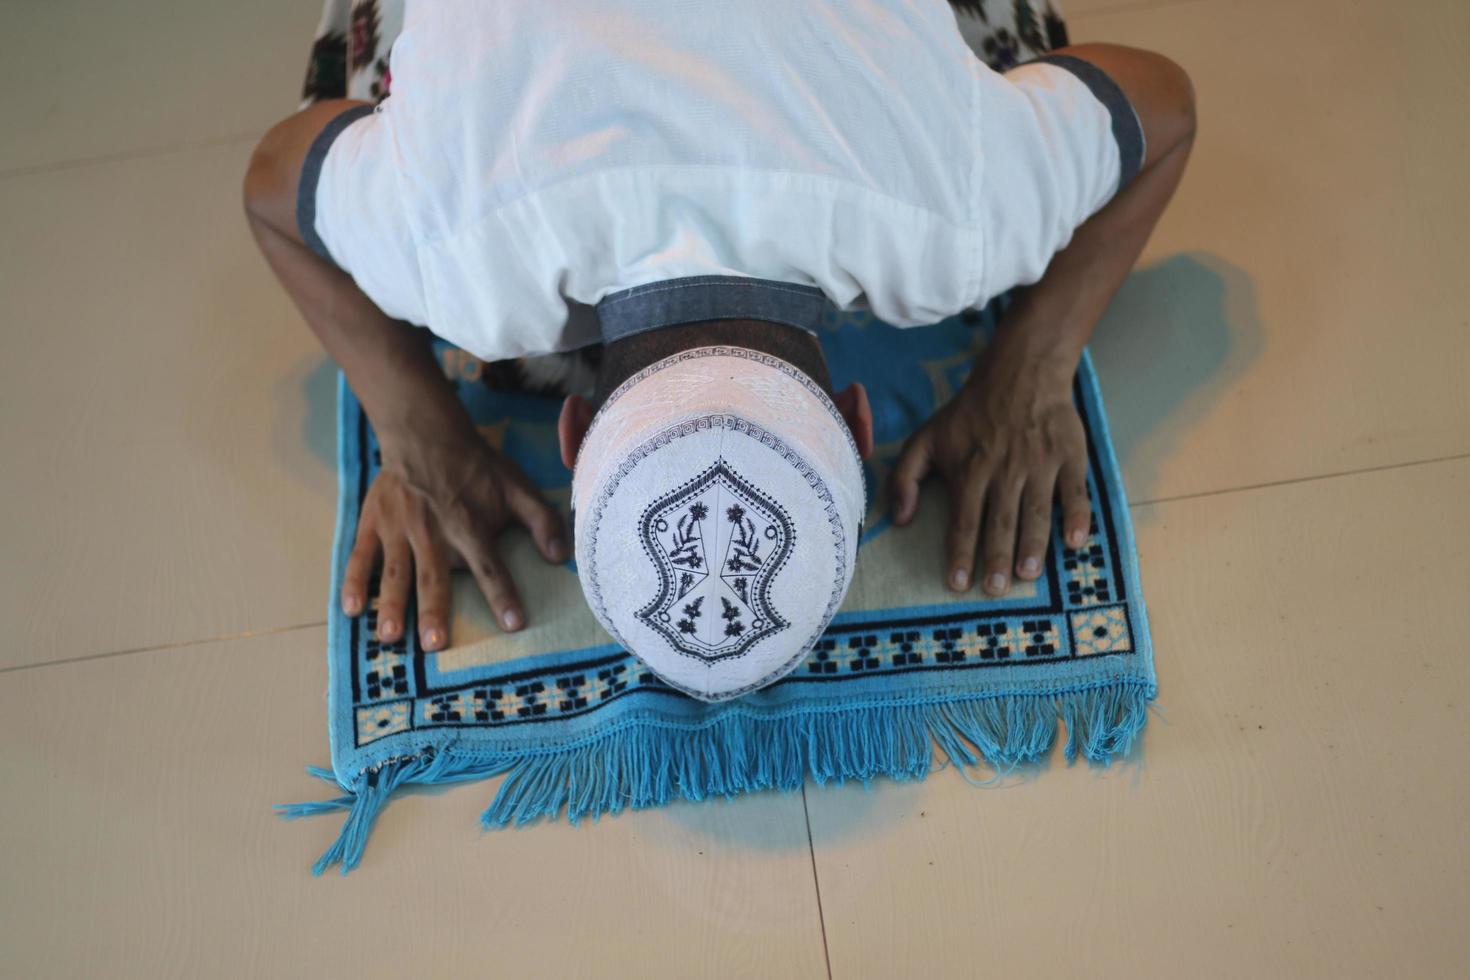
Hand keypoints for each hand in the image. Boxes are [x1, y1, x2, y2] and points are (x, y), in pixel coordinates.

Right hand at [340, 441, 567, 649]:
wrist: (425, 432)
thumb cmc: (476, 466)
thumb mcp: (516, 487)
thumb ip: (541, 520)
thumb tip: (560, 555)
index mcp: (469, 524)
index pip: (490, 566)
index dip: (503, 594)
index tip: (513, 624)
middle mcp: (432, 530)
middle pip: (434, 577)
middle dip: (433, 611)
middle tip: (434, 644)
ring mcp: (398, 528)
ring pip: (395, 572)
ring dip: (392, 605)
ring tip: (390, 637)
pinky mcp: (373, 523)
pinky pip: (361, 555)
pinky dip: (354, 582)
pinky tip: (351, 609)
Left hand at [889, 341, 1091, 595]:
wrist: (1020, 373)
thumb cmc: (969, 413)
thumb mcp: (926, 438)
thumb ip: (905, 477)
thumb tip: (900, 520)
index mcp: (969, 470)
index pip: (963, 521)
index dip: (960, 554)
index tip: (957, 584)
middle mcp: (1004, 471)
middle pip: (999, 522)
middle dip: (996, 558)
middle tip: (994, 590)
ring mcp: (1039, 464)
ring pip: (1035, 512)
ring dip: (1032, 546)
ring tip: (1028, 575)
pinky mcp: (1069, 457)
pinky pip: (1075, 491)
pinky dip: (1077, 516)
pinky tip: (1076, 542)